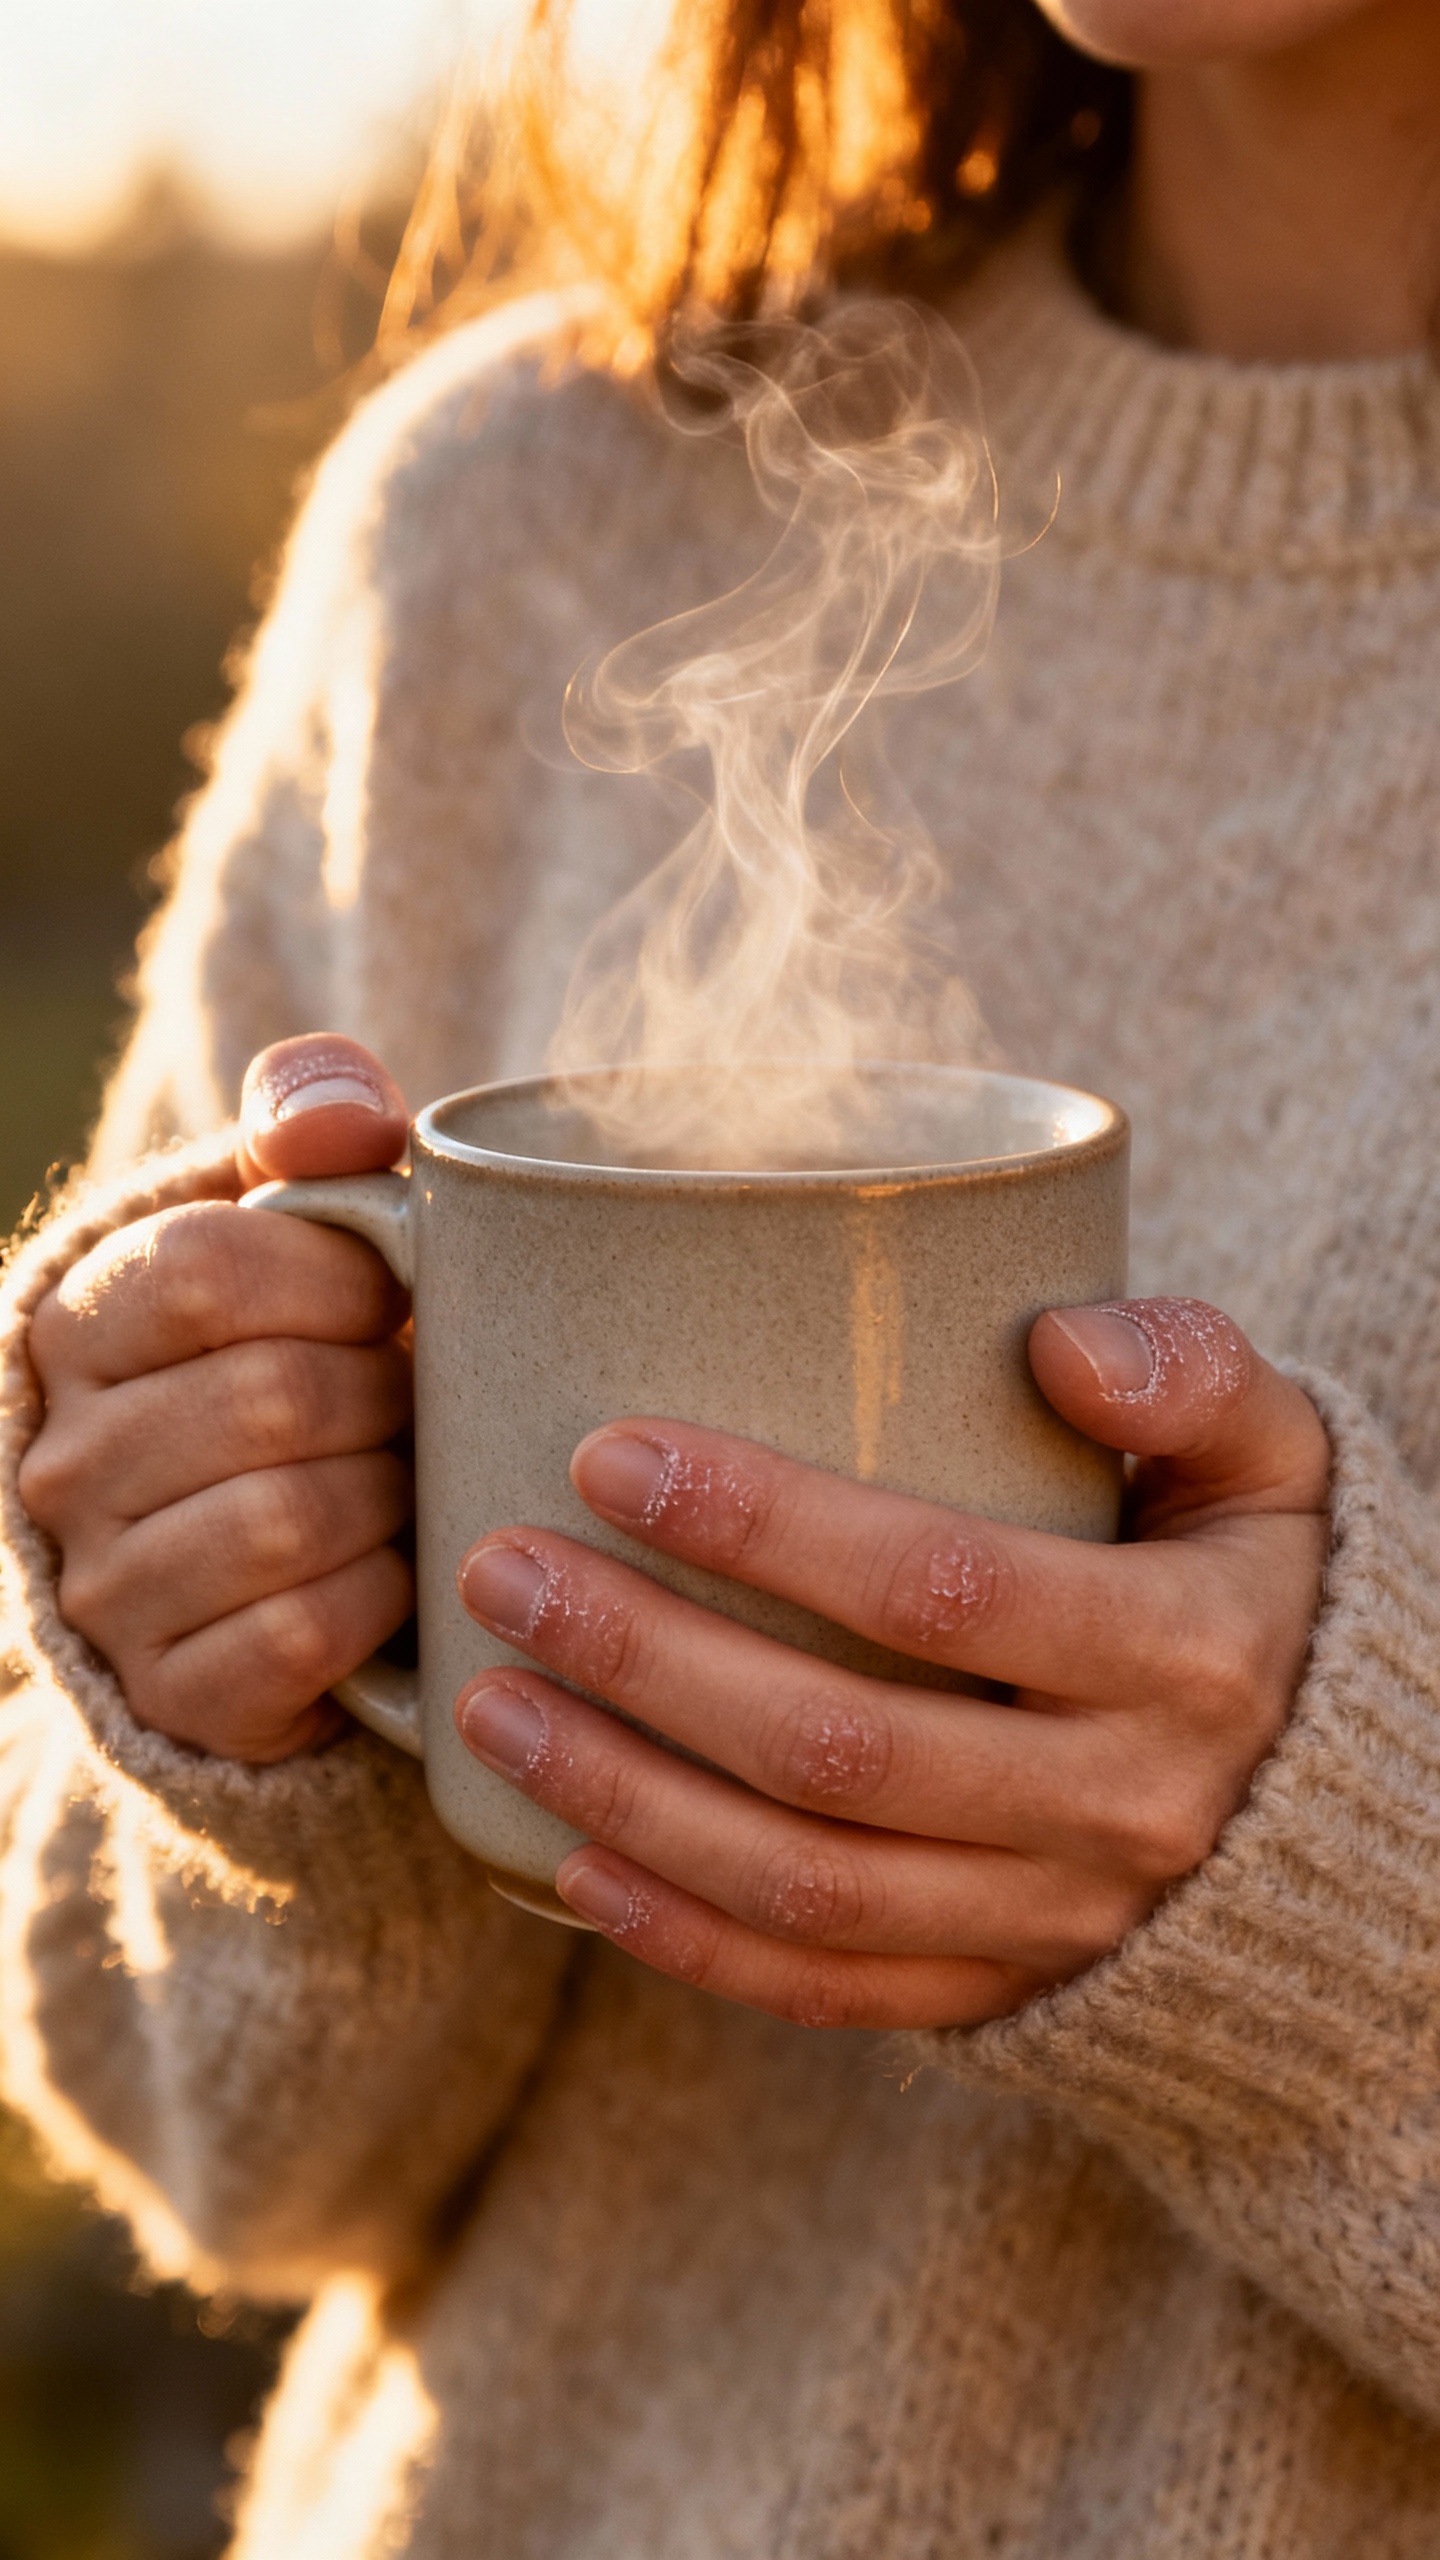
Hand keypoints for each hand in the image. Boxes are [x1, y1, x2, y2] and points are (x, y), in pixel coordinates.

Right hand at [19, 1034, 414, 1760]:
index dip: (337, 1276)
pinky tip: (395, 1568)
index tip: (394, 1291)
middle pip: (268, 1398)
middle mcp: (64, 1461)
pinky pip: (300, 1634)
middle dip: (383, 1392)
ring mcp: (106, 1588)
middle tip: (418, 1397)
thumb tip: (346, 1126)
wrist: (278, 1549)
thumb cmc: (298, 1346)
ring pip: (286, 1521)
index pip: (207, 1270)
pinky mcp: (174, 1693)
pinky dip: (379, 1595)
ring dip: (387, 1495)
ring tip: (407, 1477)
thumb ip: (309, 1119)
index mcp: (77, 1323)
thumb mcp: (289, 1216)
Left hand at [454, 1299, 1329, 2027]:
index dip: (763, 1525)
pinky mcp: (1007, 1996)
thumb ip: (1195, 1370)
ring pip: (807, 1884)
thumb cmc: (1264, 1586)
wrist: (1348, 1821)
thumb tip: (1054, 1340)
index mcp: (1182, 1653)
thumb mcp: (1279, 1460)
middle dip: (643, 1657)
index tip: (610, 1453)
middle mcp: (1122, 1808)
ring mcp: (1059, 1922)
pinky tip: (563, 1864)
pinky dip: (685, 1939)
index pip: (939, 1587)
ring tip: (486, 1704)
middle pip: (838, 1747)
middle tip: (501, 1566)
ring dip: (625, 1797)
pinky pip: (829, 1992)